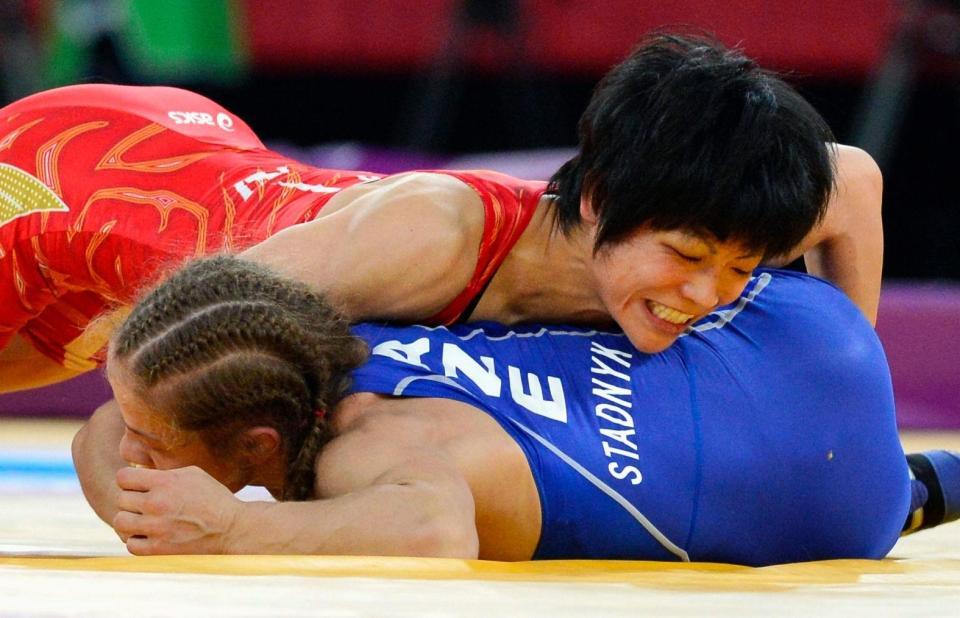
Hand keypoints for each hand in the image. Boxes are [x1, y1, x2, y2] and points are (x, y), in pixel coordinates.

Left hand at [113, 466, 241, 554]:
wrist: (231, 528)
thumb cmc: (213, 498)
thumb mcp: (192, 474)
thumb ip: (164, 473)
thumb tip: (141, 473)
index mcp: (165, 482)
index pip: (123, 477)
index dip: (129, 479)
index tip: (138, 484)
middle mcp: (156, 503)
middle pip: (121, 498)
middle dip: (132, 498)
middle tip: (145, 502)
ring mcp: (156, 528)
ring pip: (120, 521)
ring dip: (129, 519)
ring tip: (142, 519)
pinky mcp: (158, 549)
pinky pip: (130, 544)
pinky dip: (136, 539)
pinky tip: (149, 535)